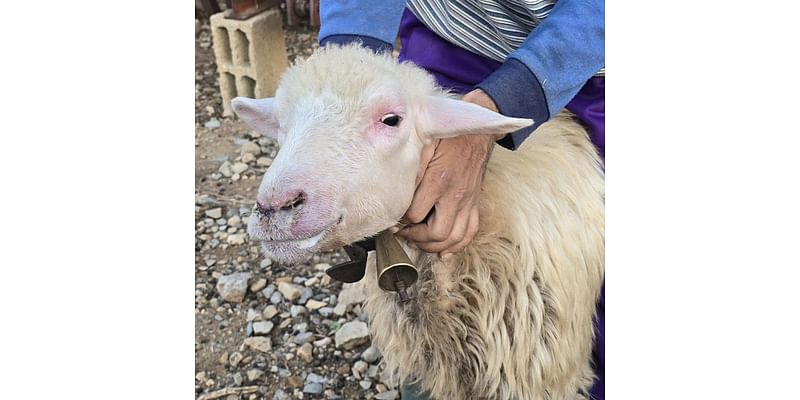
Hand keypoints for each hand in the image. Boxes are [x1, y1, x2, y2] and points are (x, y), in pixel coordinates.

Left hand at [396, 89, 503, 256]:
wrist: (476, 131)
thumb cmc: (447, 136)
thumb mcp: (422, 145)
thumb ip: (409, 167)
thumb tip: (393, 187)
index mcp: (438, 180)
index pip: (415, 215)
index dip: (401, 221)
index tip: (393, 218)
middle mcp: (455, 195)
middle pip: (436, 233)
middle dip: (416, 238)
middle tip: (403, 234)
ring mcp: (467, 201)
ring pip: (454, 238)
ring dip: (434, 246)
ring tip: (419, 242)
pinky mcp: (474, 203)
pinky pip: (470, 231)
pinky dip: (457, 246)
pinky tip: (445, 251)